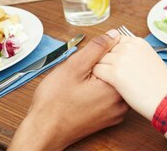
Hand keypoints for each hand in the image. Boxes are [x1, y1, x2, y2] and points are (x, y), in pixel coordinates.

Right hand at [9, 30, 128, 150]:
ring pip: (114, 83)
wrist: (44, 132)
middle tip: (81, 76)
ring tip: (81, 86)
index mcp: (116, 87)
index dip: (103, 53)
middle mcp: (122, 101)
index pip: (121, 57)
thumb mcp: (73, 67)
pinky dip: (101, 91)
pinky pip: (111, 96)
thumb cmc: (54, 103)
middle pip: (119, 71)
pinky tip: (84, 95)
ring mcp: (118, 112)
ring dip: (101, 78)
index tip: (86, 62)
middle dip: (102, 66)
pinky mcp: (111, 117)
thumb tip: (115, 34)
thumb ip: (97, 48)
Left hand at [94, 36, 166, 120]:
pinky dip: (98, 78)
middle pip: (105, 49)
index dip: (112, 52)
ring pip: (98, 59)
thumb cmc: (160, 84)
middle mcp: (129, 46)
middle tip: (109, 73)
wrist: (165, 98)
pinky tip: (106, 85)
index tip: (113, 62)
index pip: (114, 40)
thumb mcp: (150, 59)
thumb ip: (135, 53)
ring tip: (108, 81)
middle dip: (105, 61)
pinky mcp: (115, 73)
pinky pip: (96, 70)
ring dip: (101, 70)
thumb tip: (121, 55)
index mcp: (138, 42)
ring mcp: (121, 58)